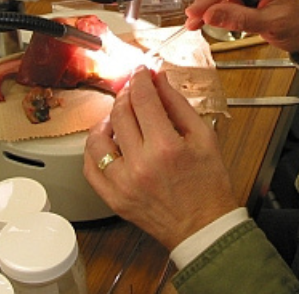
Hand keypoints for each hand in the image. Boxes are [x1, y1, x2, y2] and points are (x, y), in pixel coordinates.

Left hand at [84, 66, 236, 249]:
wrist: (203, 227)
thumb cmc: (209, 185)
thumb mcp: (204, 137)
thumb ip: (178, 105)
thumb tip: (159, 80)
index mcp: (166, 147)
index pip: (143, 99)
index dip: (140, 79)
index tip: (142, 72)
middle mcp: (140, 164)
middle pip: (120, 113)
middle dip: (127, 93)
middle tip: (134, 89)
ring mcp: (123, 183)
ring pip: (98, 138)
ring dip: (107, 118)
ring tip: (120, 116)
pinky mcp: (113, 198)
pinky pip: (90, 167)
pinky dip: (93, 148)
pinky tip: (106, 140)